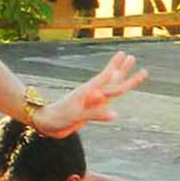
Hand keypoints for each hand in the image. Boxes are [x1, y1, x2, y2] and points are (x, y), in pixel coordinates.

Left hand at [29, 52, 146, 137]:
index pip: (104, 77)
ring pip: (110, 88)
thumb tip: (115, 114)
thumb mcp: (77, 116)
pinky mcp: (90, 108)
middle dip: (122, 69)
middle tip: (132, 57)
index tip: (123, 55)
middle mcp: (91, 94)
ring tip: (131, 71)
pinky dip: (113, 94)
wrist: (47, 125)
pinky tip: (118, 91)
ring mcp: (91, 101)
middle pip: (111, 80)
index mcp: (88, 92)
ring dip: (121, 79)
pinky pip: (106, 99)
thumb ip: (95, 114)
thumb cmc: (58, 118)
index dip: (114, 66)